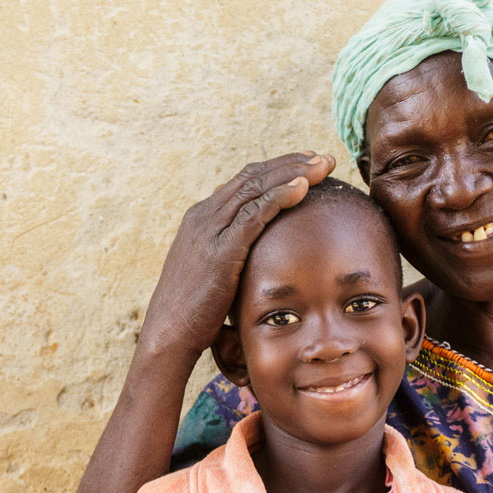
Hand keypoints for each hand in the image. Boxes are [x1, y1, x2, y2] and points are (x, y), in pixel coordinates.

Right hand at [136, 152, 335, 362]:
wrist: (168, 334)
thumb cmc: (192, 312)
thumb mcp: (210, 274)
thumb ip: (229, 255)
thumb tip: (253, 256)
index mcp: (201, 219)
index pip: (244, 181)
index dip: (278, 169)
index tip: (308, 166)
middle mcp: (204, 217)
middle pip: (253, 176)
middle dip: (292, 163)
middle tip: (325, 158)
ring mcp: (210, 231)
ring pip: (256, 188)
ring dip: (293, 173)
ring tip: (324, 165)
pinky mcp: (221, 251)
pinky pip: (254, 214)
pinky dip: (280, 196)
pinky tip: (304, 188)